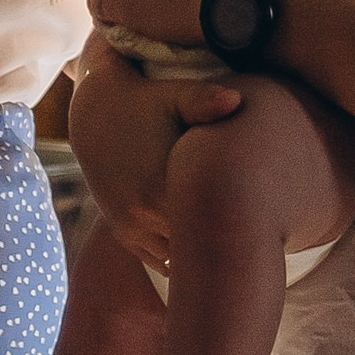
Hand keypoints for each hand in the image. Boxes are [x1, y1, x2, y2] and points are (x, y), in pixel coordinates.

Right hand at [66, 44, 241, 262]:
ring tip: (228, 246)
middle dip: (219, 242)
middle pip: (194, 244)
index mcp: (161, 184)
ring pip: (177, 257)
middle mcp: (143, 212)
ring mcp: (131, 226)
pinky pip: (157, 258)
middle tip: (252, 244)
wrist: (94, 114)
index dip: (236, 223)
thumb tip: (236, 99)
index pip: (209, 221)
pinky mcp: (124, 232)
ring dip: (197, 252)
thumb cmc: (144, 101)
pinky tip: (199, 245)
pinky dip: (178, 255)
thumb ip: (204, 100)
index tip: (259, 222)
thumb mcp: (173, 96)